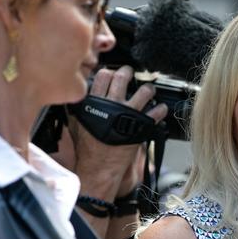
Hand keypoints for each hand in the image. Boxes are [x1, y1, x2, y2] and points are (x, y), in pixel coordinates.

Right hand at [71, 66, 167, 200]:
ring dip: (148, 89)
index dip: (108, 72)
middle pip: (122, 79)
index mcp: (95, 102)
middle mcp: (113, 105)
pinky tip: (160, 108)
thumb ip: (79, 106)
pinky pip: (156, 112)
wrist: (99, 166)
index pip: (103, 77)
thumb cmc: (87, 147)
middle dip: (127, 72)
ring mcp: (129, 115)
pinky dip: (160, 109)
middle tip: (129, 72)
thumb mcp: (76, 123)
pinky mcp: (142, 126)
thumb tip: (78, 94)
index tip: (112, 73)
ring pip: (144, 92)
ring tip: (149, 90)